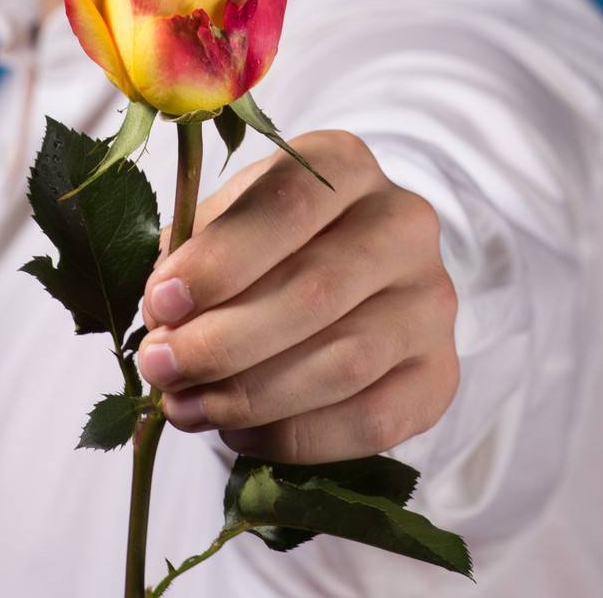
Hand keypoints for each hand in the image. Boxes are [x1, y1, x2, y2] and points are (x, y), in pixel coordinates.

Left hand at [136, 129, 459, 462]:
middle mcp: (404, 223)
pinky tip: (240, 433)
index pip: (288, 205)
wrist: (352, 284)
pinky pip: (371, 420)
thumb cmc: (272, 243)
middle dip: (223, 340)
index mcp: (346, 165)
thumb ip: (196, 252)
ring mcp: (431, 301)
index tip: (163, 302)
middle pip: (315, 289)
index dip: (220, 260)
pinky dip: (294, 438)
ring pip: (344, 361)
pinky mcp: (441, 373)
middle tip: (162, 366)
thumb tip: (163, 308)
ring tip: (186, 406)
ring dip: (250, 396)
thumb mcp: (231, 220)